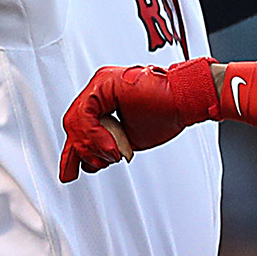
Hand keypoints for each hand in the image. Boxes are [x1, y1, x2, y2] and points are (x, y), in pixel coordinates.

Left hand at [61, 59, 225, 177]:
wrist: (184, 100)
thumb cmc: (166, 114)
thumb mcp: (128, 139)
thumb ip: (108, 144)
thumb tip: (93, 160)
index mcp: (103, 99)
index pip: (78, 125)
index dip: (75, 150)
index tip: (72, 171)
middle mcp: (98, 89)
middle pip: (73, 123)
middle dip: (79, 151)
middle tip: (97, 164)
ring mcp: (100, 85)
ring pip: (77, 121)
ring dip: (92, 146)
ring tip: (112, 154)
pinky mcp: (104, 84)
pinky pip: (87, 115)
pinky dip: (97, 136)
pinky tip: (112, 147)